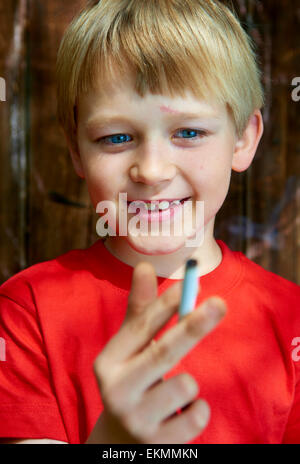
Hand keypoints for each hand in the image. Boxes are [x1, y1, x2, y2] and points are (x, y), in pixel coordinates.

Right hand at [86, 261, 226, 443]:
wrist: (120, 443)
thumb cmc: (131, 382)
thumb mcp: (130, 351)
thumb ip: (141, 312)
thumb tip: (144, 266)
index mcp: (108, 361)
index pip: (141, 327)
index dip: (169, 303)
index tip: (193, 281)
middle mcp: (116, 390)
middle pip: (163, 352)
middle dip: (195, 325)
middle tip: (220, 303)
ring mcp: (135, 419)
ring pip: (185, 385)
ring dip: (190, 383)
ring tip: (175, 391)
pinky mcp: (156, 443)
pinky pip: (197, 416)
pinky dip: (198, 409)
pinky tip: (180, 414)